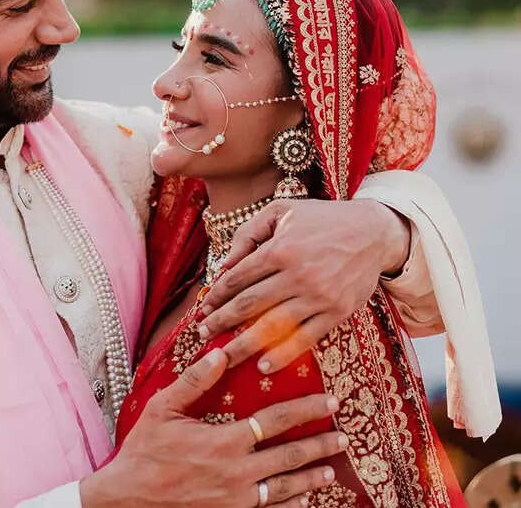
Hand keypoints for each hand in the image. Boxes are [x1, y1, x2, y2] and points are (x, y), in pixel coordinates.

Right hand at [81, 349, 344, 507]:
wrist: (129, 500)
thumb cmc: (144, 451)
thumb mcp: (163, 409)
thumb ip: (193, 381)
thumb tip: (220, 352)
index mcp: (225, 442)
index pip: (276, 421)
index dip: (305, 409)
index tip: (329, 401)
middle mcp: (238, 473)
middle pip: (290, 457)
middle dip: (320, 444)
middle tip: (344, 435)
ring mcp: (237, 500)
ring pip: (285, 489)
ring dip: (311, 477)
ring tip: (332, 469)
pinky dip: (290, 506)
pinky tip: (303, 501)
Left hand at [197, 199, 410, 370]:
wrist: (373, 233)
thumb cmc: (322, 219)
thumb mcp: (282, 211)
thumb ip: (250, 232)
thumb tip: (226, 263)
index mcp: (280, 248)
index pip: (238, 277)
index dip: (217, 295)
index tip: (203, 308)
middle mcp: (297, 274)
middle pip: (250, 305)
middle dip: (222, 321)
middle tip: (203, 334)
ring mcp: (318, 297)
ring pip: (273, 327)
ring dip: (244, 344)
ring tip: (224, 356)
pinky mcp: (337, 313)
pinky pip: (305, 339)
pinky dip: (283, 355)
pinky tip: (264, 366)